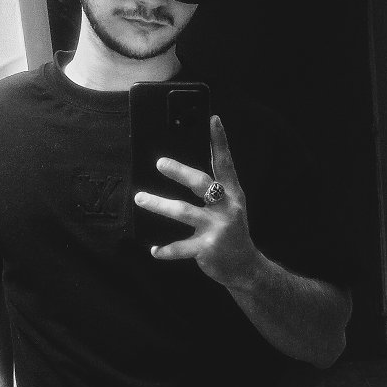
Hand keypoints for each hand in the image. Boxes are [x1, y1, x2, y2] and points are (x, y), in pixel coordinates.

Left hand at [134, 115, 258, 288]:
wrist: (246, 267)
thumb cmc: (232, 229)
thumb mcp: (230, 205)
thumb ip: (215, 188)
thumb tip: (186, 167)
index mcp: (232, 193)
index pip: (225, 162)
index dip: (219, 141)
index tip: (212, 120)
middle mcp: (227, 207)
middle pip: (202, 184)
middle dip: (180, 172)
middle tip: (159, 163)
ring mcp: (218, 228)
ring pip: (184, 212)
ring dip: (159, 205)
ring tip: (140, 198)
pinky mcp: (208, 248)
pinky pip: (182, 247)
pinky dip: (166, 249)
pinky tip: (153, 250)